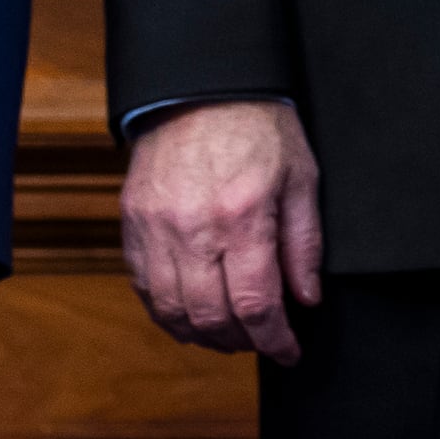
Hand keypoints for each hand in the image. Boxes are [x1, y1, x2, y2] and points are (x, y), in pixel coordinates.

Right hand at [120, 97, 326, 363]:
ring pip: (171, 310)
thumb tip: (306, 299)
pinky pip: (144, 287)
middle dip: (240, 342)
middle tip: (260, 341)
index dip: (275, 340)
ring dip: (201, 334)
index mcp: (242, 217)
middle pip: (211, 317)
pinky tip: (190, 312)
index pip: (256, 304)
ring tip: (227, 334)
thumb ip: (304, 243)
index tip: (289, 351)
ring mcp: (156, 228)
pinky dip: (167, 311)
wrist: (200, 87)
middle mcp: (193, 229)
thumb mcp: (301, 178)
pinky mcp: (133, 223)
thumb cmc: (258, 127)